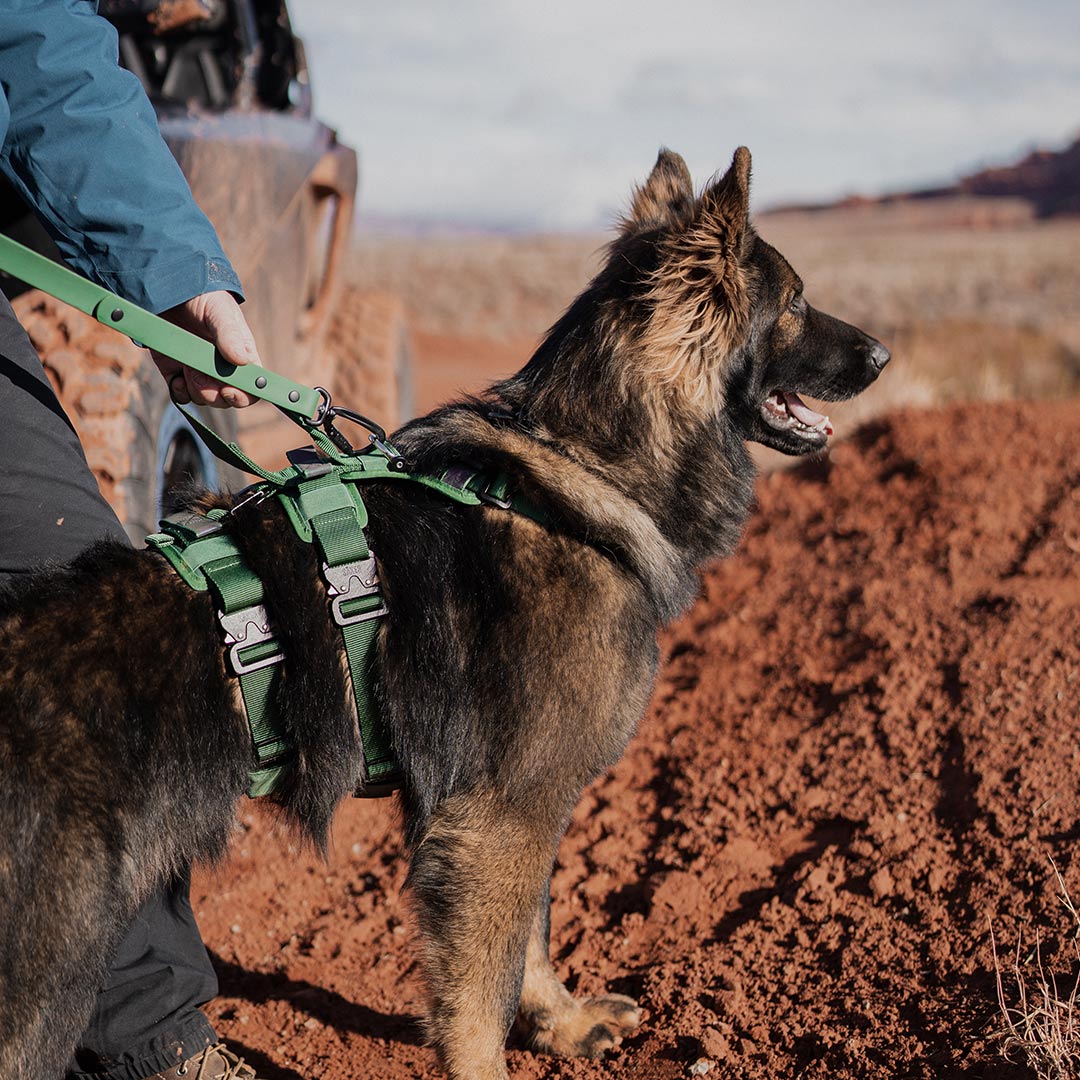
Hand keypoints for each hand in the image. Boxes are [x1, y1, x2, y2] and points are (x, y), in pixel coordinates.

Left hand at [152, 291, 261, 408]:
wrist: (168, 288)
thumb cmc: (202, 296)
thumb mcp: (219, 311)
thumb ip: (229, 335)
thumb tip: (242, 361)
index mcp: (241, 356)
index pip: (252, 387)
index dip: (244, 395)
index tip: (229, 390)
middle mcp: (223, 369)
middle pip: (227, 399)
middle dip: (215, 395)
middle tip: (200, 377)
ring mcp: (200, 372)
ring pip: (205, 398)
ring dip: (196, 390)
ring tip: (187, 368)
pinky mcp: (177, 372)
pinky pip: (182, 395)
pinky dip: (180, 392)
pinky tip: (177, 377)